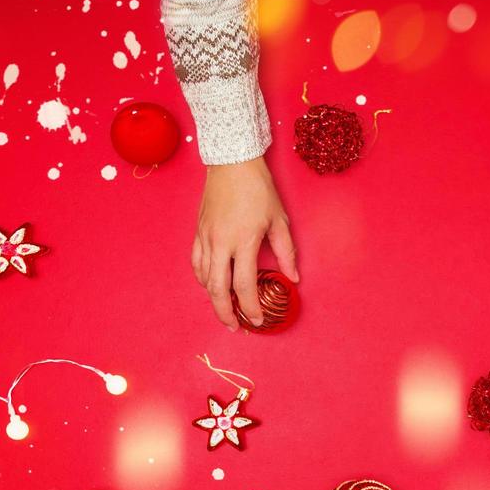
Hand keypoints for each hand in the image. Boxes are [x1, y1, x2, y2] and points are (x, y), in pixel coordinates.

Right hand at [192, 157, 298, 330]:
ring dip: (214, 298)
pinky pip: (196, 263)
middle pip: (218, 290)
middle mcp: (221, 243)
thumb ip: (286, 252)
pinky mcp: (198, 232)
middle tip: (235, 327)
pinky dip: (202, 279)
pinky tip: (211, 285)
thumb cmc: (259, 189)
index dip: (250, 307)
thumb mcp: (279, 220)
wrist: (232, 163)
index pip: (244, 285)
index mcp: (244, 241)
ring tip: (226, 309)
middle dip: (226, 313)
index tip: (258, 319)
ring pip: (204, 279)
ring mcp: (206, 238)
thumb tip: (293, 278)